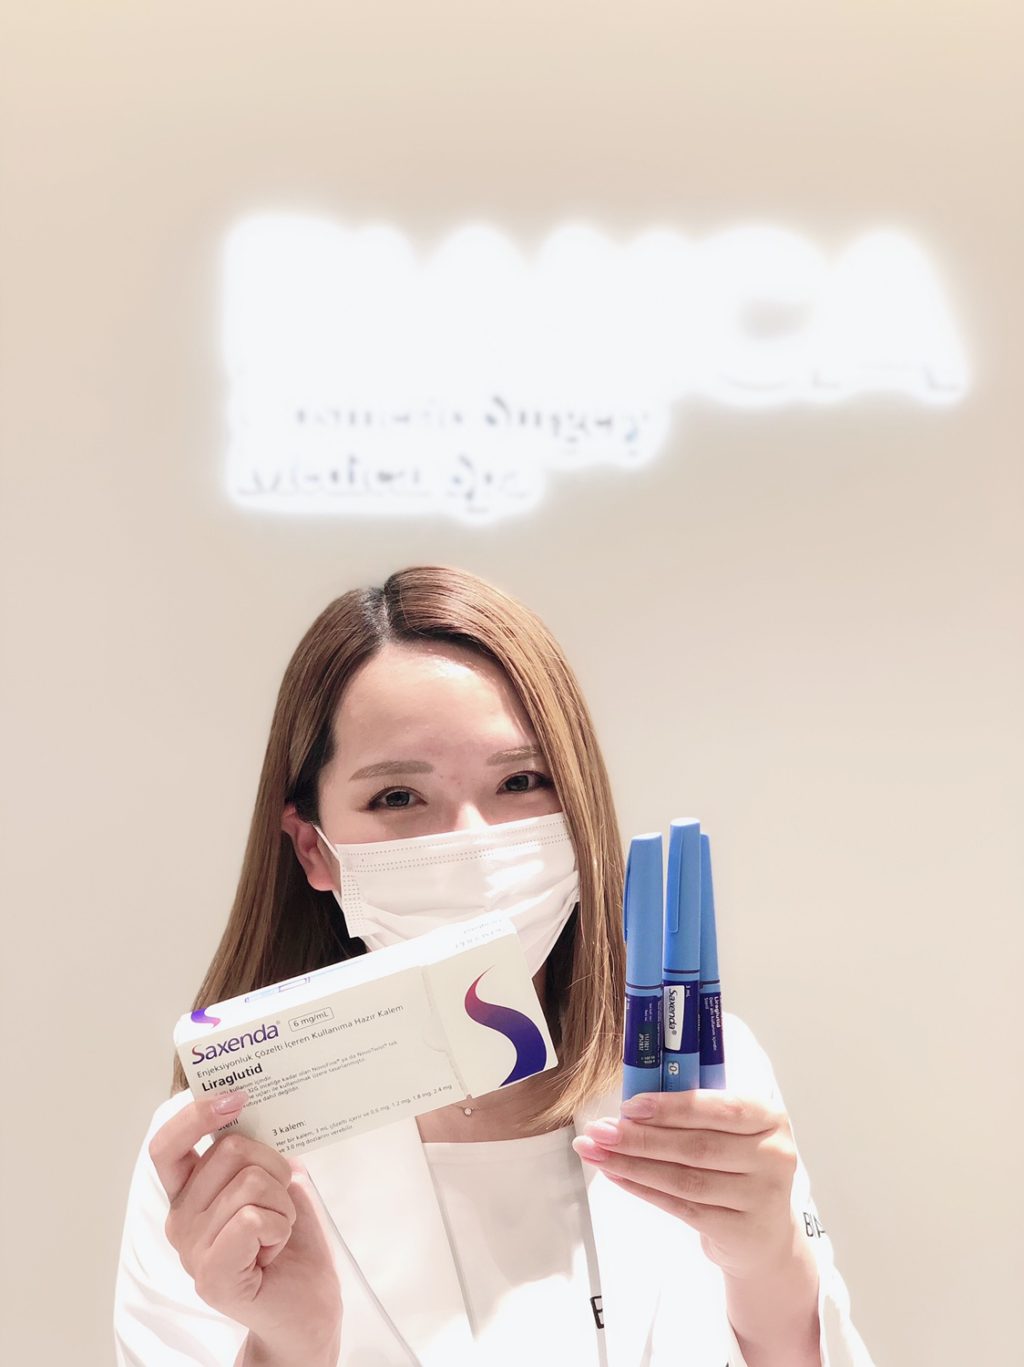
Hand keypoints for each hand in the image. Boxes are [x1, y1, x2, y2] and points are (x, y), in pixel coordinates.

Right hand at [149, 1092, 342, 1355]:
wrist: (306, 1308)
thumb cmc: (290, 1243)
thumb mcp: (272, 1183)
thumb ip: (252, 1153)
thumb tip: (252, 1106)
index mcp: (188, 1194)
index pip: (167, 1145)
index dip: (195, 1115)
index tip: (236, 1097)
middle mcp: (180, 1220)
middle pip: (230, 1151)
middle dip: (274, 1166)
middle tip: (280, 1202)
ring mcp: (192, 1251)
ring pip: (250, 1182)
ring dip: (283, 1203)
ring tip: (277, 1233)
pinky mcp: (212, 1276)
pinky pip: (253, 1218)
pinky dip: (279, 1227)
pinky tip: (273, 1252)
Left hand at [571, 1090, 801, 1279]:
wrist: (764, 1235)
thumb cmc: (737, 1168)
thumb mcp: (730, 1132)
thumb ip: (693, 1114)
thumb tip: (629, 1107)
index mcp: (770, 1118)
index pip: (720, 1108)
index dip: (671, 1107)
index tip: (629, 1106)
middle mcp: (773, 1156)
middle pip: (696, 1146)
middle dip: (640, 1137)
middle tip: (599, 1131)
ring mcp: (760, 1197)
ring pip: (685, 1178)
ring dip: (633, 1164)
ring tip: (597, 1152)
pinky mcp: (740, 1231)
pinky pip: (681, 1207)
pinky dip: (643, 1189)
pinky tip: (616, 1175)